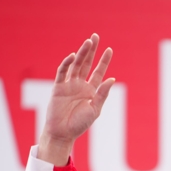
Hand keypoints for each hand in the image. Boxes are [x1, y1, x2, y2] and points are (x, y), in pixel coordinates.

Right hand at [38, 33, 114, 165]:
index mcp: (91, 91)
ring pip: (76, 65)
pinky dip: (67, 64)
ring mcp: (69, 85)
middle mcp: (80, 85)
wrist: (63, 133)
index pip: (98, 72)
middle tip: (95, 37)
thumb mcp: (95, 109)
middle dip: (91, 51)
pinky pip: (62, 73)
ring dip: (81, 53)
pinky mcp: (58, 87)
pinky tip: (73, 56)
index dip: (104, 61)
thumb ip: (102, 94)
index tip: (109, 49)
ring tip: (88, 42)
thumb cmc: (80, 124)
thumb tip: (112, 79)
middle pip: (87, 64)